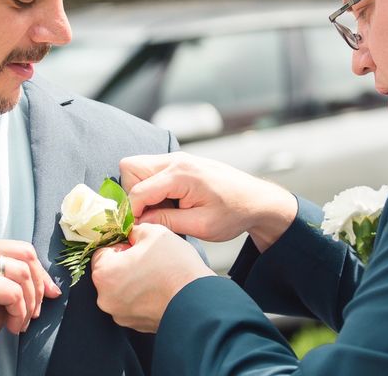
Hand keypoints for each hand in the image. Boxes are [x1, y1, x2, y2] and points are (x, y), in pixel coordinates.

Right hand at [0, 240, 61, 375]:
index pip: (18, 248)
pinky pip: (15, 293)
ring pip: (23, 274)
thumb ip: (13, 281)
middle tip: (36, 311)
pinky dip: (20, 313)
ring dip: (28, 303)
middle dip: (38, 284)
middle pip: (25, 253)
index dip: (39, 272)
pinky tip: (10, 327)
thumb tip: (51, 284)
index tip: (48, 293)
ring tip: (18, 323)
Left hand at [92, 224, 214, 332]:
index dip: (120, 244)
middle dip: (125, 263)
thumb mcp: (154, 232)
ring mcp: (121, 314)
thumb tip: (132, 235)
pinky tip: (159, 288)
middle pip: (109, 272)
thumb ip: (135, 230)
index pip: (101, 251)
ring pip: (121, 289)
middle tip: (148, 258)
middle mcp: (106, 298)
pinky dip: (143, 296)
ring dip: (134, 280)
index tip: (135, 244)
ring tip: (156, 274)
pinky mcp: (136, 325)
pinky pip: (133, 303)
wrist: (199, 301)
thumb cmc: (175, 267)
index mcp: (104, 274)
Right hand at [120, 152, 297, 251]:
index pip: (138, 191)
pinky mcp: (179, 163)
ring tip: (162, 209)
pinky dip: (151, 186)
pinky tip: (169, 203)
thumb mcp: (200, 225)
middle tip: (149, 214)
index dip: (131, 213)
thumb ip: (166, 222)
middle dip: (131, 193)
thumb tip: (138, 221)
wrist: (256, 200)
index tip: (135, 229)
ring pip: (137, 167)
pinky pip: (151, 170)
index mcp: (181, 175)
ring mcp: (177, 159)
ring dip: (141, 190)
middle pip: (130, 168)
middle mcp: (176, 161)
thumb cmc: (233, 213)